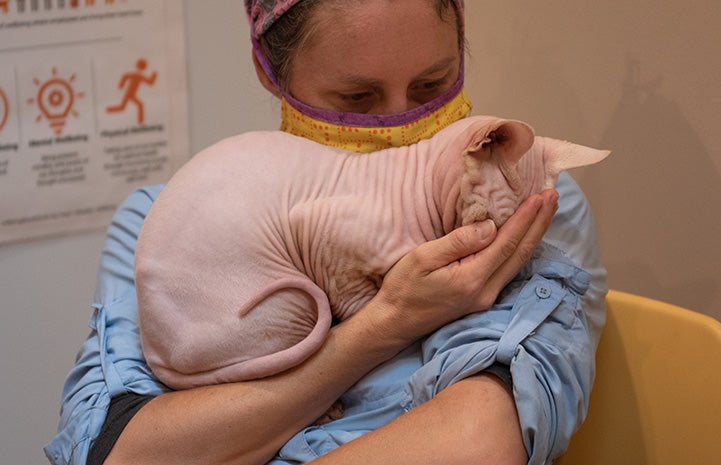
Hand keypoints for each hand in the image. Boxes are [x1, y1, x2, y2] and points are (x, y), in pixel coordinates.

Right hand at [365, 189, 558, 345]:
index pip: (507, 243)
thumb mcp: (423, 258)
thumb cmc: (404, 288)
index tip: (540, 196)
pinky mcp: (482, 299)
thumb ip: (458, 242)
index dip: (526, 218)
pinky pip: (509, 269)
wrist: (395, 323)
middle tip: (553, 196)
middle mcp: (486, 291)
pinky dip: (522, 248)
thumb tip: (490, 226)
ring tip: (546, 211)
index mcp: (472, 278)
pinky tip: (526, 236)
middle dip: (539, 223)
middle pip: (522, 253)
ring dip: (535, 235)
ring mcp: (486, 298)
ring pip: (519, 263)